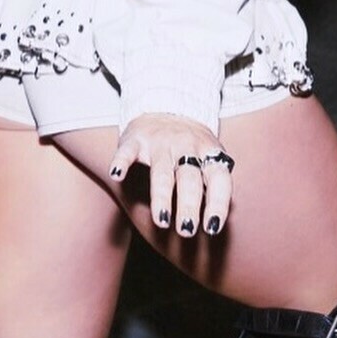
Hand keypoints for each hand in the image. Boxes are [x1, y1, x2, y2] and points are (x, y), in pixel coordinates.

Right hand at [108, 113, 234, 238]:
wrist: (168, 107)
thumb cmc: (192, 147)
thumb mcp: (210, 158)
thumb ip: (214, 185)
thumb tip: (216, 224)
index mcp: (209, 153)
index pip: (219, 179)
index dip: (217, 204)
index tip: (212, 227)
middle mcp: (186, 147)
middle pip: (189, 179)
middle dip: (188, 205)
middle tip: (186, 230)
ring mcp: (160, 143)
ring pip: (161, 172)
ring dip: (162, 197)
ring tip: (162, 220)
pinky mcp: (135, 140)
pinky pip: (127, 152)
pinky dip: (121, 163)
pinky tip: (117, 176)